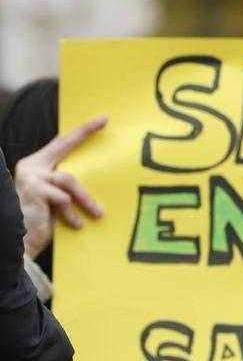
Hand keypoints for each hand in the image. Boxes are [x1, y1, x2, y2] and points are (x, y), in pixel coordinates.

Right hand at [12, 117, 105, 258]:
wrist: (20, 240)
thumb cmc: (41, 220)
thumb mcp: (56, 199)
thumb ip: (67, 185)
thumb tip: (96, 178)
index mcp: (36, 165)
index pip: (60, 144)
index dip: (80, 132)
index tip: (101, 121)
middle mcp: (31, 166)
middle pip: (62, 146)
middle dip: (83, 134)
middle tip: (103, 123)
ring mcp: (31, 177)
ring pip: (69, 180)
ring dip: (85, 198)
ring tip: (97, 213)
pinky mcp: (34, 190)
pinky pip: (63, 198)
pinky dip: (72, 212)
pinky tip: (77, 225)